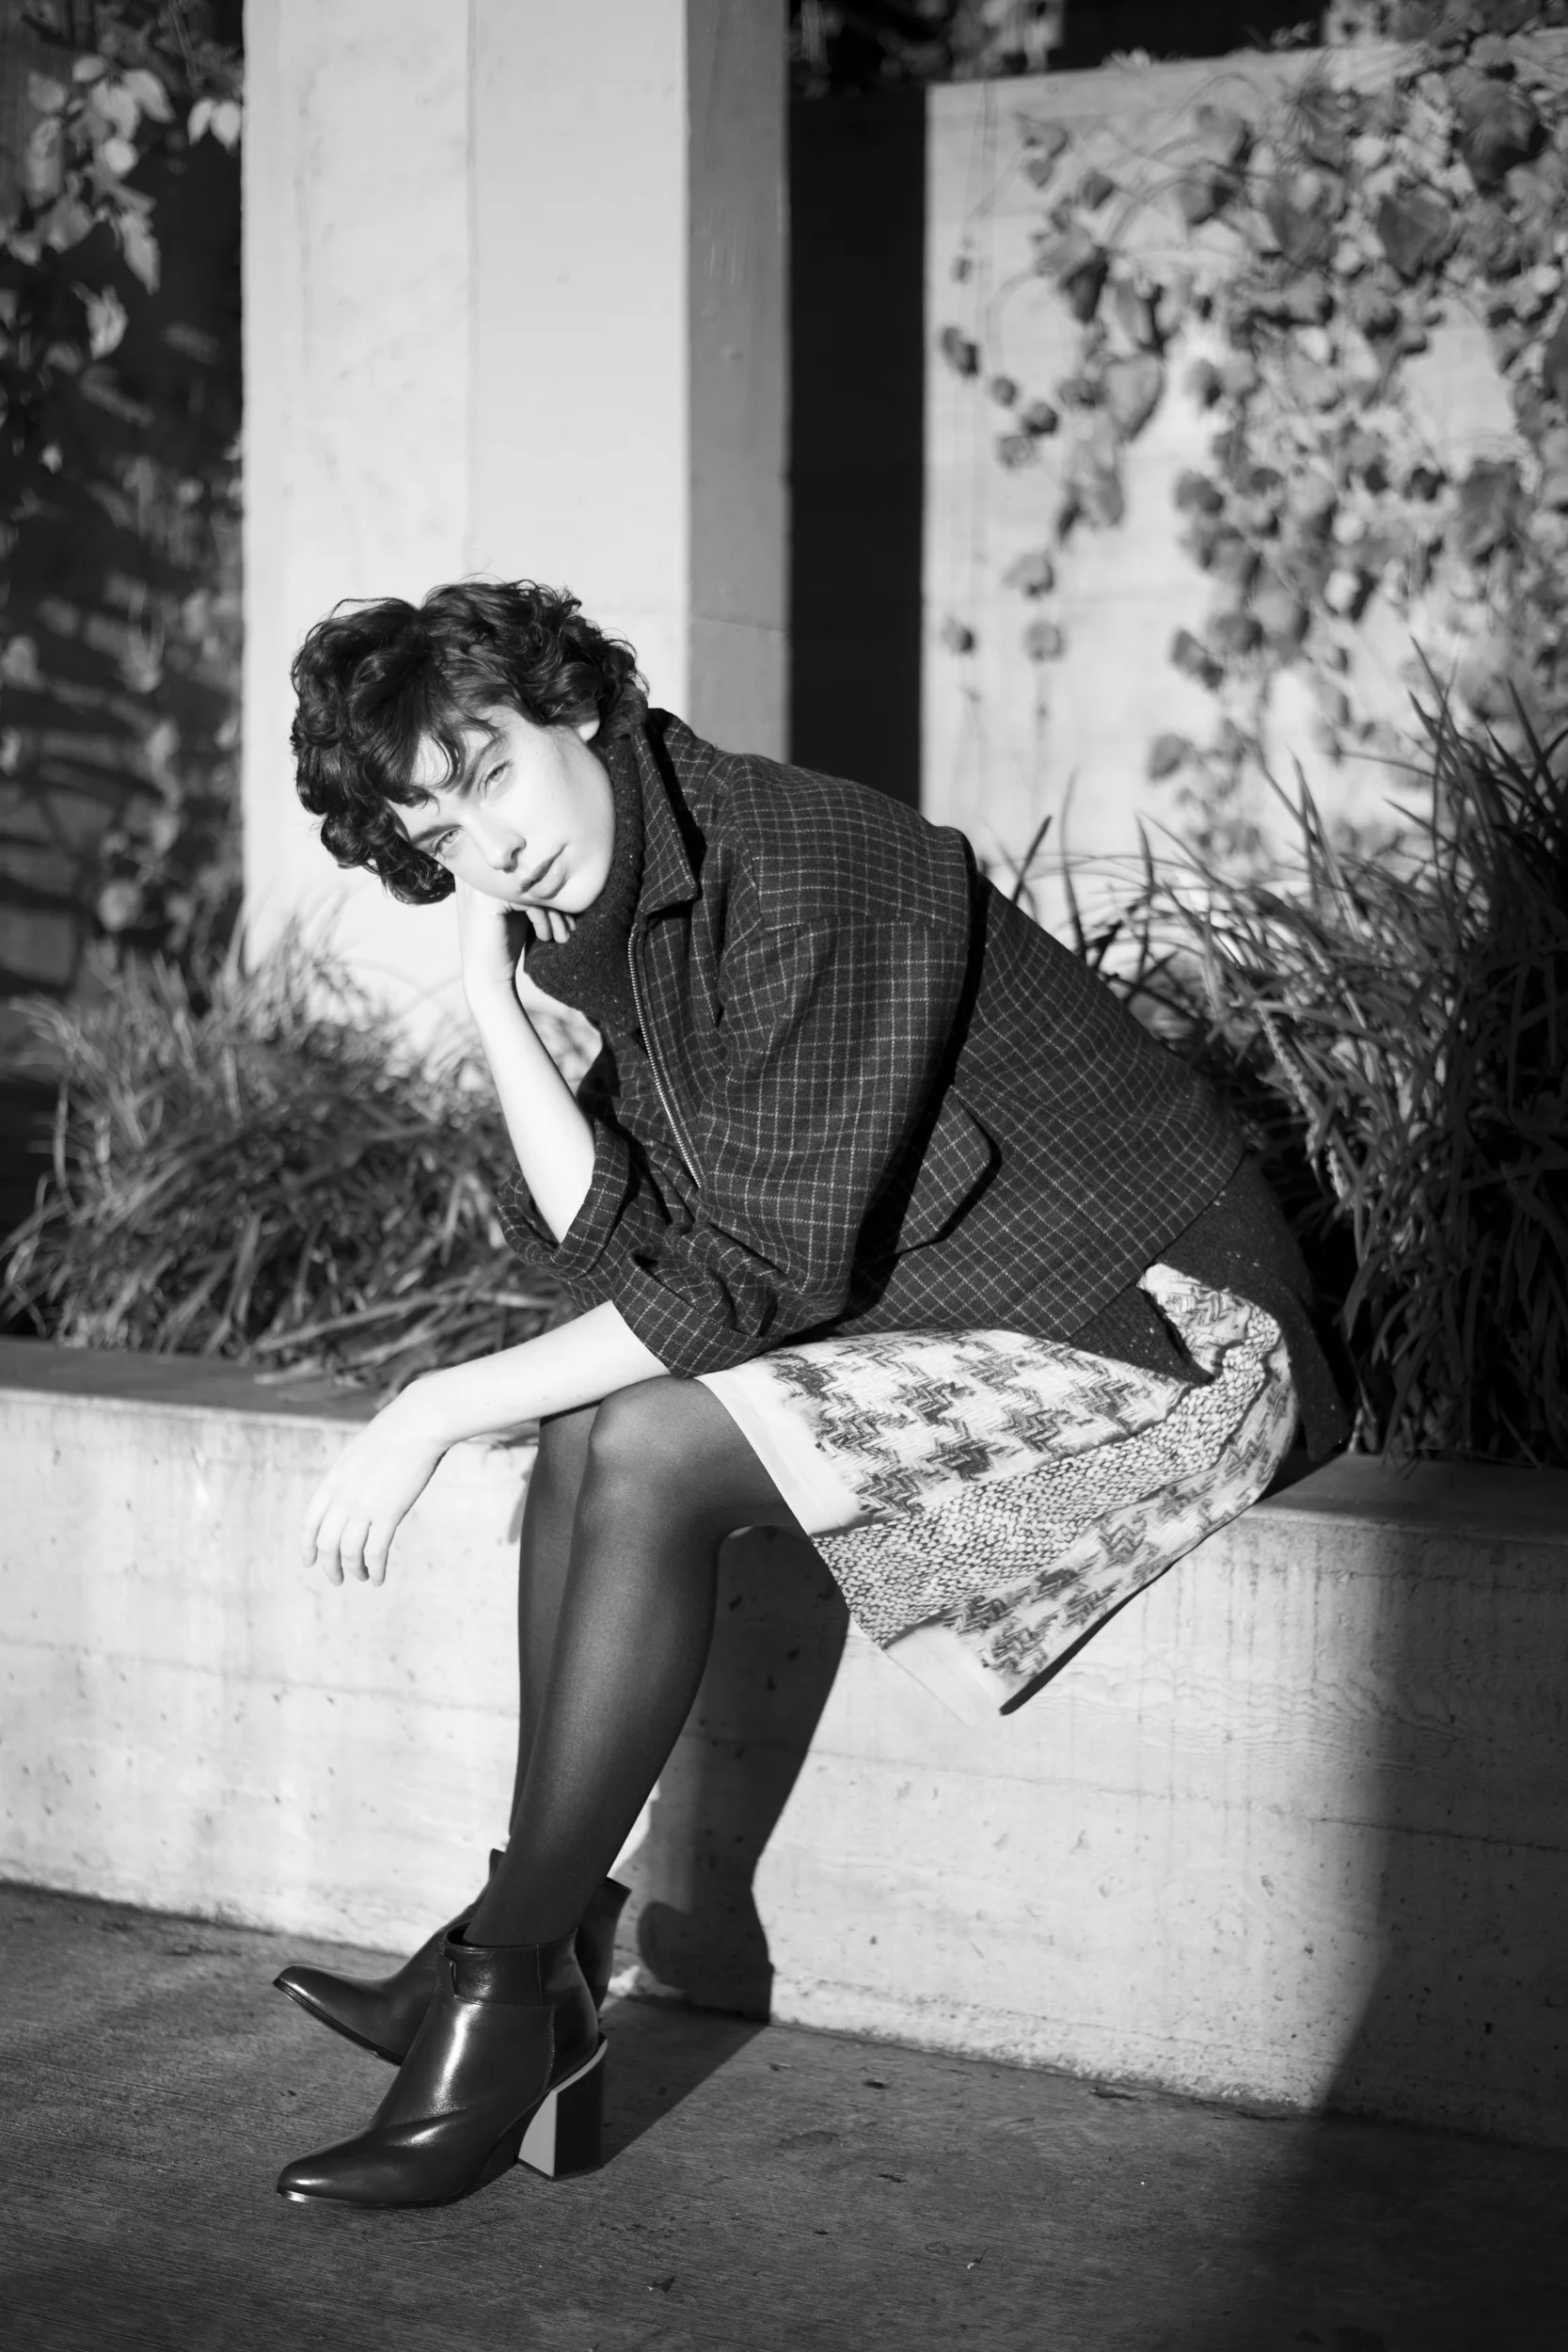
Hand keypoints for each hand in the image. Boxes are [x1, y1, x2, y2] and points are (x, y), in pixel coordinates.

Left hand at [300, 1388, 447, 1586]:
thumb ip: (349, 1478)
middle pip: (326, 1544)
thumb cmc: (394, 1434)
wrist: (418, 1423)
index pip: (309, 1523)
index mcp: (332, 1481)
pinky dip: (375, 1570)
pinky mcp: (388, 1513)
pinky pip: (375, 1552)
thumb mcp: (358, 1454)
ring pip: (349, 1553)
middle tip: (337, 1579)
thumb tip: (350, 1494)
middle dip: (329, 1566)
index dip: (307, 1547)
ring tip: (362, 1578)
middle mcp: (342, 1497)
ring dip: (354, 1571)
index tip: (310, 1562)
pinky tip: (379, 1578)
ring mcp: (363, 1506)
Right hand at [455, 880, 574, 1003]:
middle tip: (570, 927)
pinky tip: (545, 937)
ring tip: (563, 936)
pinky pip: (528, 901)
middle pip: (534, 878)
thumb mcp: (522, 908)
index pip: (533, 872)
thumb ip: (533, 887)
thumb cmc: (506, 942)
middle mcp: (480, 874)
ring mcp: (481, 885)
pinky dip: (542, 919)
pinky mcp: (487, 900)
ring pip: (533, 889)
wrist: (487, 975)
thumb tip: (565, 870)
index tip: (569, 917)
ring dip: (555, 914)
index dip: (553, 892)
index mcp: (488, 871)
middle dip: (557, 903)